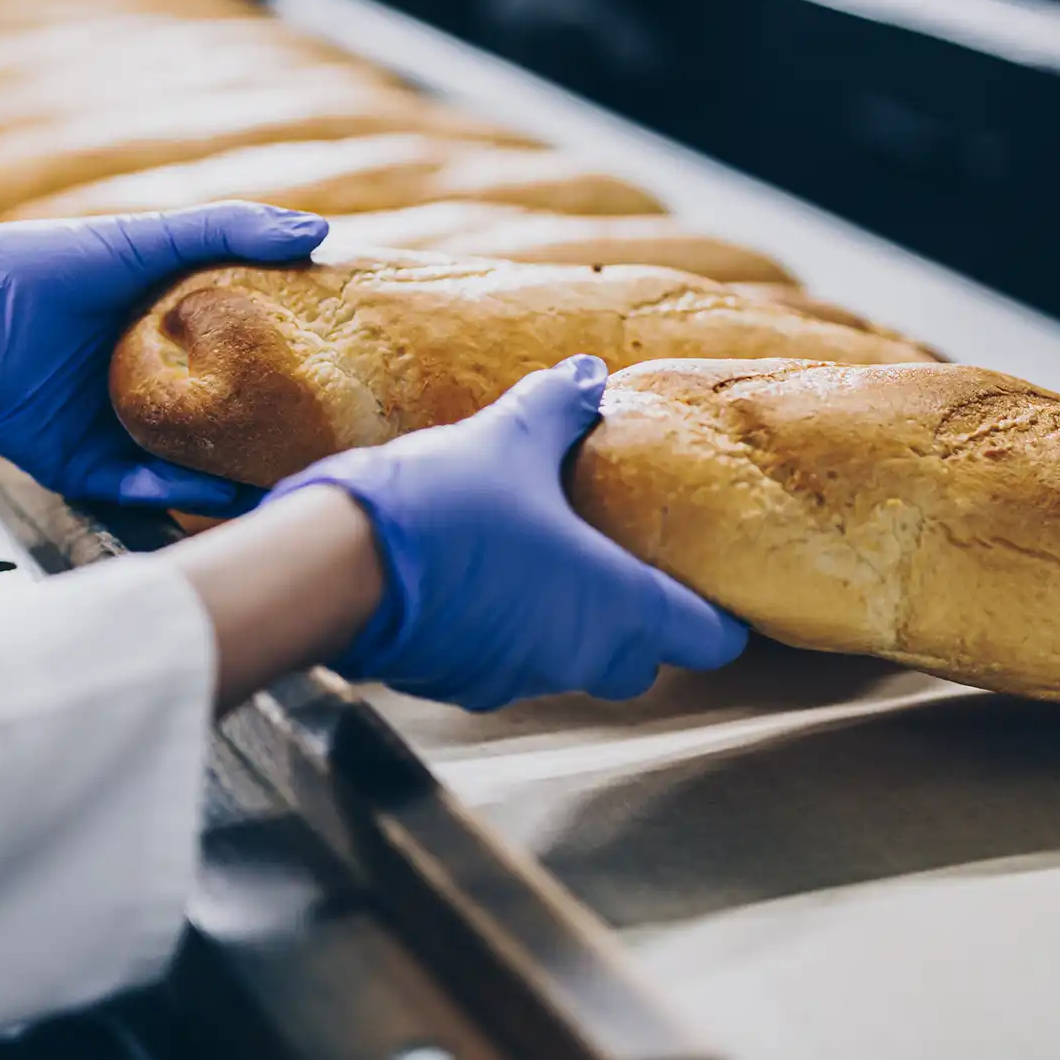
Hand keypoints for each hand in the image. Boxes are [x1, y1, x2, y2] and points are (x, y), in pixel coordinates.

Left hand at [0, 205, 327, 510]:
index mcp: (167, 332)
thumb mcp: (148, 239)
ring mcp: (116, 429)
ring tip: (287, 487)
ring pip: (186, 466)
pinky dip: (177, 495)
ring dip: (232, 479)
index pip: (242, 357)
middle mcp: (148, 385)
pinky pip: (138, 489)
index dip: (289, 370)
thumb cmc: (49, 265)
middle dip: (268, 439)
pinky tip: (218, 495)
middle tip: (328, 450)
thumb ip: (229, 230)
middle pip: (221, 421)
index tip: (342, 383)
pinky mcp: (83, 466)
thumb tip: (319, 233)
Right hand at [266, 355, 747, 709]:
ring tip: (541, 553)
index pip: (709, 637)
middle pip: (641, 659)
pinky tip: (478, 574)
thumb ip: (558, 409)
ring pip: (569, 660)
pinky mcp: (460, 683)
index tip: (710, 580)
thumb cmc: (447, 507)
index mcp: (617, 606)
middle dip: (639, 618)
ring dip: (566, 619)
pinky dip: (507, 626)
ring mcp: (517, 678)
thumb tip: (588, 375)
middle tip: (619, 555)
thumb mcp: (510, 441)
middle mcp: (577, 656)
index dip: (719, 613)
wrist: (340, 566)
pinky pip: (507, 661)